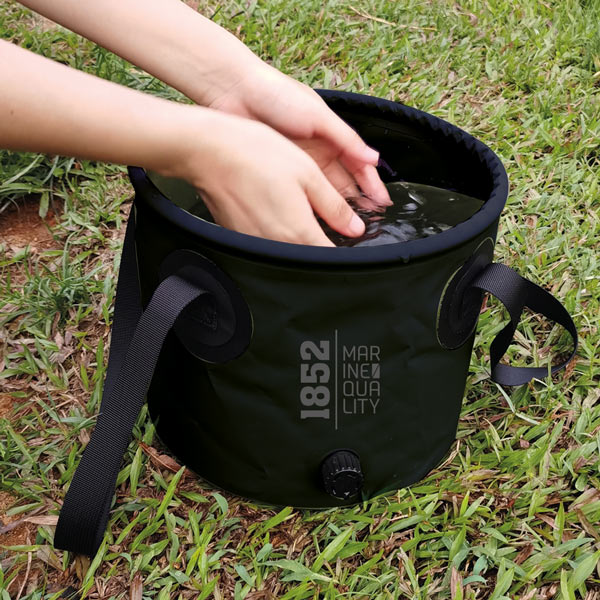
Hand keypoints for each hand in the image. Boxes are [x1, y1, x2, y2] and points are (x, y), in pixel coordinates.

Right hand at [165, 111, 367, 245]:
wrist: (207, 152)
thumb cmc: (258, 155)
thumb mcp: (307, 174)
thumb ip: (333, 206)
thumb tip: (355, 228)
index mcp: (300, 233)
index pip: (331, 256)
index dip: (344, 247)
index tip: (350, 234)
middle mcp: (278, 246)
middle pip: (310, 254)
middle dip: (322, 241)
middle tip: (326, 216)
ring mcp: (257, 244)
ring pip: (289, 249)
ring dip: (298, 236)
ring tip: (297, 206)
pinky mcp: (241, 237)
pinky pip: (268, 241)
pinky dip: (277, 230)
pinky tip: (274, 206)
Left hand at [207, 62, 391, 210]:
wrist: (235, 93)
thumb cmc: (277, 95)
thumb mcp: (318, 115)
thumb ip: (345, 138)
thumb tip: (374, 158)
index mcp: (332, 136)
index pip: (358, 165)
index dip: (371, 184)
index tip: (382, 203)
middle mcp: (318, 152)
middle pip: (343, 183)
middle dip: (357, 202)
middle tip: (367, 223)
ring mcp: (298, 164)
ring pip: (322, 192)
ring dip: (334, 209)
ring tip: (345, 229)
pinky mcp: (278, 172)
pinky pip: (298, 195)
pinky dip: (308, 208)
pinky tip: (314, 222)